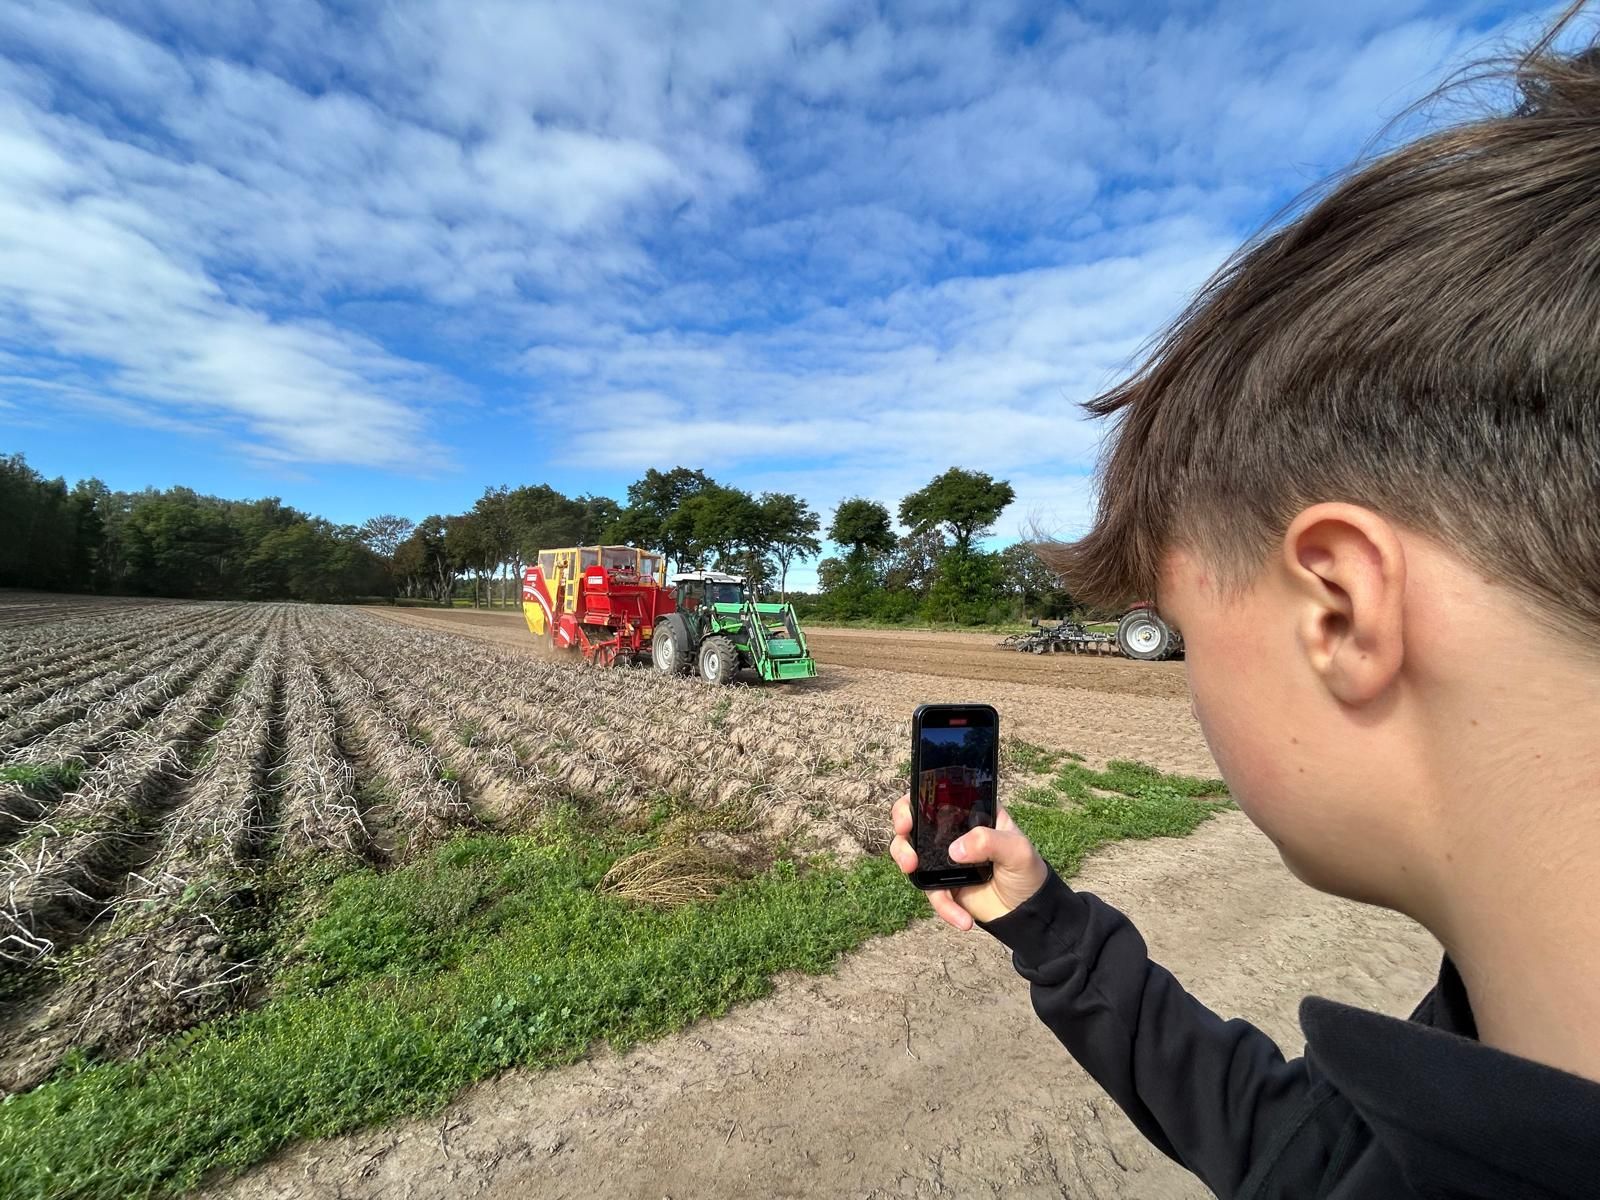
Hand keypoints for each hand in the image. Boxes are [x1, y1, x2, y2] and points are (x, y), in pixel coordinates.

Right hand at [889, 796, 1047, 929]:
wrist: (1027, 912)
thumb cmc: (1026, 871)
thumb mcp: (1017, 850)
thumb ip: (989, 841)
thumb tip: (955, 850)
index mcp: (971, 814)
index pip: (940, 796)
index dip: (919, 797)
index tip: (911, 810)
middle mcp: (953, 833)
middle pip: (915, 819)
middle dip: (902, 823)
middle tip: (904, 833)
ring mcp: (944, 859)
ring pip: (911, 852)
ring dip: (905, 858)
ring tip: (911, 869)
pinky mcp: (942, 885)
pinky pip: (930, 892)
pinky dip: (943, 906)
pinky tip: (962, 919)